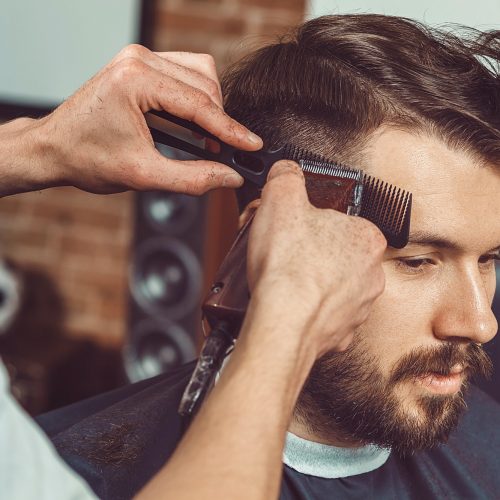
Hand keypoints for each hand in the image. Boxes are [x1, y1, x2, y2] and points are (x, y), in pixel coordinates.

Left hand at [6, 46, 261, 195]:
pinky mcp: (140, 65)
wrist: (55, 148)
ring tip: (210, 139)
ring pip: (200, 74)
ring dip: (211, 106)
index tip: (252, 145)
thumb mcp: (143, 175)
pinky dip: (197, 98)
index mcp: (136, 81)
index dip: (231, 129)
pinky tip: (194, 123)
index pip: (199, 104)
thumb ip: (192, 178)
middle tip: (225, 152)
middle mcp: (139, 60)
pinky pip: (185, 73)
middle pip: (205, 83)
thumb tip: (229, 177)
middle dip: (220, 119)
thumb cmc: (87, 158)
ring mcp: (139, 59)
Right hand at [246, 160, 385, 357]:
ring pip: (331, 286)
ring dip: (309, 281)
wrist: (284, 323)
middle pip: (336, 254)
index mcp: (367, 238)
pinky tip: (289, 304)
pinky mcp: (341, 333)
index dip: (311, 222)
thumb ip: (287, 176)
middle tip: (285, 253)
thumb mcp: (281, 198)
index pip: (341, 221)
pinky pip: (323, 314)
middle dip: (310, 252)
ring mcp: (358, 307)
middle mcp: (371, 274)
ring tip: (284, 280)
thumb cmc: (289, 267)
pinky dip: (307, 309)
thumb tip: (287, 171)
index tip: (295, 229)